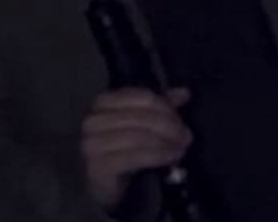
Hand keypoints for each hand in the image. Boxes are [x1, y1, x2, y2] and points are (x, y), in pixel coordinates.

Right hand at [81, 87, 191, 210]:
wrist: (102, 184)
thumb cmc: (122, 148)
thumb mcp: (141, 122)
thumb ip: (161, 105)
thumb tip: (184, 92)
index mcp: (102, 102)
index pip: (143, 97)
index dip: (167, 108)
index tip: (182, 121)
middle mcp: (93, 120)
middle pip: (143, 117)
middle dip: (170, 127)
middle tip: (186, 137)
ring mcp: (92, 143)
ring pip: (140, 137)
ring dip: (166, 143)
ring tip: (181, 148)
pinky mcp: (97, 166)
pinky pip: (136, 157)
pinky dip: (158, 156)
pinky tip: (171, 157)